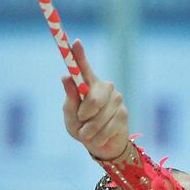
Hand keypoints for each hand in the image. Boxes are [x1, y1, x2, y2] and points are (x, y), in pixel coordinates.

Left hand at [61, 39, 129, 160]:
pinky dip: (98, 137)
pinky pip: (107, 128)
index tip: (75, 42)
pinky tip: (99, 138)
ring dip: (89, 131)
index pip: (83, 67)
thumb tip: (65, 77)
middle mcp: (104, 87)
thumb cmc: (82, 128)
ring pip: (99, 117)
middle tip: (81, 121)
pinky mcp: (123, 113)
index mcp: (88, 84)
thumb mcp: (70, 117)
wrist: (101, 147)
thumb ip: (69, 100)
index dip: (79, 55)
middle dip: (85, 114)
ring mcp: (116, 99)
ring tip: (88, 134)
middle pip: (94, 98)